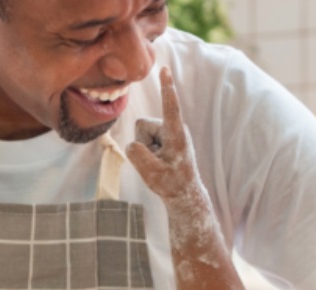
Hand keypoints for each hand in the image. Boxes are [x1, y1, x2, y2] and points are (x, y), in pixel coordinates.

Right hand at [127, 67, 203, 205]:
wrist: (183, 193)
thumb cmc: (171, 184)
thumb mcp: (151, 173)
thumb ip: (137, 154)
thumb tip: (133, 144)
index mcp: (176, 135)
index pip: (170, 107)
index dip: (166, 88)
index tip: (165, 69)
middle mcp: (173, 129)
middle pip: (142, 126)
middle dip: (142, 144)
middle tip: (157, 164)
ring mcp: (168, 131)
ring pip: (141, 133)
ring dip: (145, 149)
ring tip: (159, 163)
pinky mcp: (164, 135)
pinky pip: (143, 138)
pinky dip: (147, 151)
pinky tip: (159, 162)